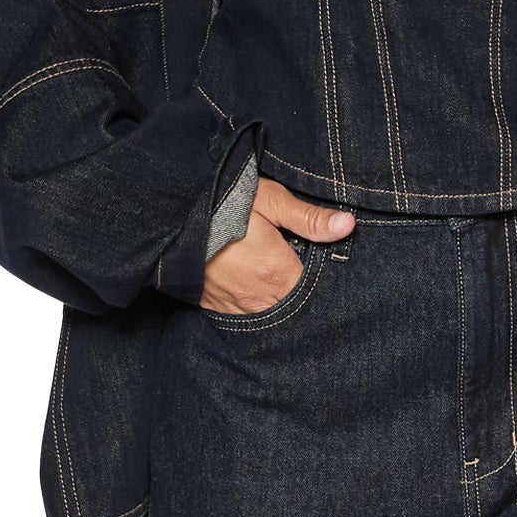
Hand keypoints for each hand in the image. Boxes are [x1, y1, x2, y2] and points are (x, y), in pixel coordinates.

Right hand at [200, 175, 356, 314]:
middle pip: (296, 306)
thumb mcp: (268, 200)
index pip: (317, 290)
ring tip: (281, 278)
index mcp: (278, 274)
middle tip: (306, 270)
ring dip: (280, 301)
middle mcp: (259, 300)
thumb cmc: (222, 204)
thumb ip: (308, 217)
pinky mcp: (215, 308)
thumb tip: (348, 225)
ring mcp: (235, 308)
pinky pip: (245, 315)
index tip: (329, 265)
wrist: (169, 219)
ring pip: (271, 315)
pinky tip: (258, 287)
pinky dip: (256, 304)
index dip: (327, 279)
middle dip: (304, 292)